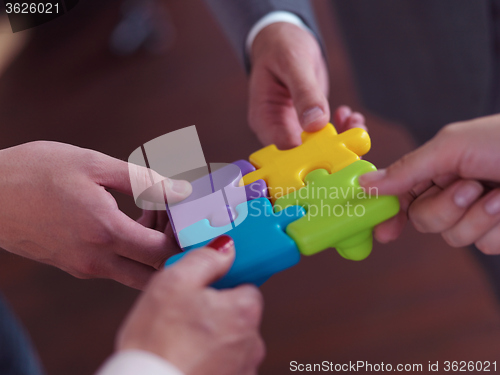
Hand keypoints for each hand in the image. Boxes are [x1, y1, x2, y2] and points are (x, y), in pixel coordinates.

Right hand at [0, 141, 190, 288]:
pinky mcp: (74, 266)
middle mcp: (96, 260)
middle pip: (155, 270)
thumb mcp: (94, 165)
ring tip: (146, 205)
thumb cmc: (34, 172)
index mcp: (104, 233)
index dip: (181, 233)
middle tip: (167, 210)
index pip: (164, 252)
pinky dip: (130, 246)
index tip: (182, 209)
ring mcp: (83, 268)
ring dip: (151, 244)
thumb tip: (182, 191)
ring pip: (136, 270)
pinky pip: (116, 265)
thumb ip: (143, 180)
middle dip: (171, 243)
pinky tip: (125, 214)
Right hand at [116, 236, 264, 374]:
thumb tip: (225, 247)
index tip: (202, 289)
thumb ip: (205, 259)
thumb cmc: (159, 342)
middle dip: (215, 313)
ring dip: (210, 340)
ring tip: (179, 341)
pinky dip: (207, 361)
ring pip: (228, 343)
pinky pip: (222, 365)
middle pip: (237, 316)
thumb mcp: (175, 282)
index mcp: (244, 311)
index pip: (246, 286)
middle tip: (184, 314)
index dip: (221, 285)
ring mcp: (243, 368)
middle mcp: (252, 342)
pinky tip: (183, 358)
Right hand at [249, 22, 364, 147]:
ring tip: (355, 122)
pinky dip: (341, 128)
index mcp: (264, 119)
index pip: (285, 149)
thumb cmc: (280, 48)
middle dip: (331, 148)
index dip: (310, 154)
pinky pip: (325, 135)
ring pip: (318, 147)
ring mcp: (292, 128)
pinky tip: (348, 115)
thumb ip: (304, 93)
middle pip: (303, 154)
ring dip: (341, 138)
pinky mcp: (306, 125)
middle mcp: (277, 129)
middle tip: (355, 136)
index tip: (335, 148)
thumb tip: (316, 123)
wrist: (283, 40)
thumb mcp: (293, 63)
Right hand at [359, 115, 499, 253]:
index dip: (389, 215)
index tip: (383, 233)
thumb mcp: (451, 147)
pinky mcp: (499, 232)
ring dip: (478, 216)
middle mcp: (452, 192)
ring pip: (454, 237)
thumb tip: (364, 184)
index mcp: (436, 169)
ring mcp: (477, 214)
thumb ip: (407, 170)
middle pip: (424, 221)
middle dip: (446, 207)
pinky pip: (486, 245)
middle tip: (470, 186)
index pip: (401, 196)